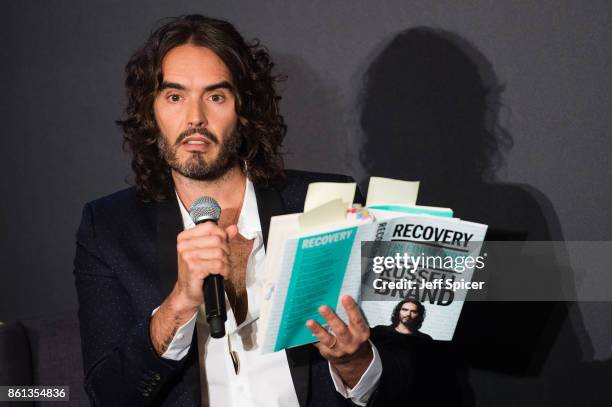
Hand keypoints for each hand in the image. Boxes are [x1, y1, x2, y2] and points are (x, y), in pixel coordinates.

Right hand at [150, 222, 237, 355]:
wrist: (186, 292)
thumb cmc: (196, 271)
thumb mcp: (207, 251)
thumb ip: (221, 238)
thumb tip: (233, 228)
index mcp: (185, 238)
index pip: (210, 227)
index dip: (222, 235)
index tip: (223, 244)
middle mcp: (184, 245)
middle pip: (217, 239)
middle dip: (226, 251)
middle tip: (223, 259)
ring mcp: (188, 257)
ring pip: (220, 253)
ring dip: (226, 262)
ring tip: (222, 268)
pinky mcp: (194, 268)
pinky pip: (218, 265)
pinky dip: (224, 270)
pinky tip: (221, 274)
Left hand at [306, 295, 372, 386]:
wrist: (353, 359)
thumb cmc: (354, 336)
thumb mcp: (358, 328)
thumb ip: (351, 317)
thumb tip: (337, 299)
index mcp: (361, 333)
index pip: (357, 320)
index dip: (351, 308)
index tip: (345, 297)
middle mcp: (351, 342)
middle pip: (341, 330)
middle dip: (331, 318)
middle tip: (322, 307)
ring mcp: (339, 350)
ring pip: (328, 339)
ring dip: (318, 330)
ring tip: (309, 322)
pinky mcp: (329, 354)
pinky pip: (319, 344)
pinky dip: (313, 336)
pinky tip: (305, 330)